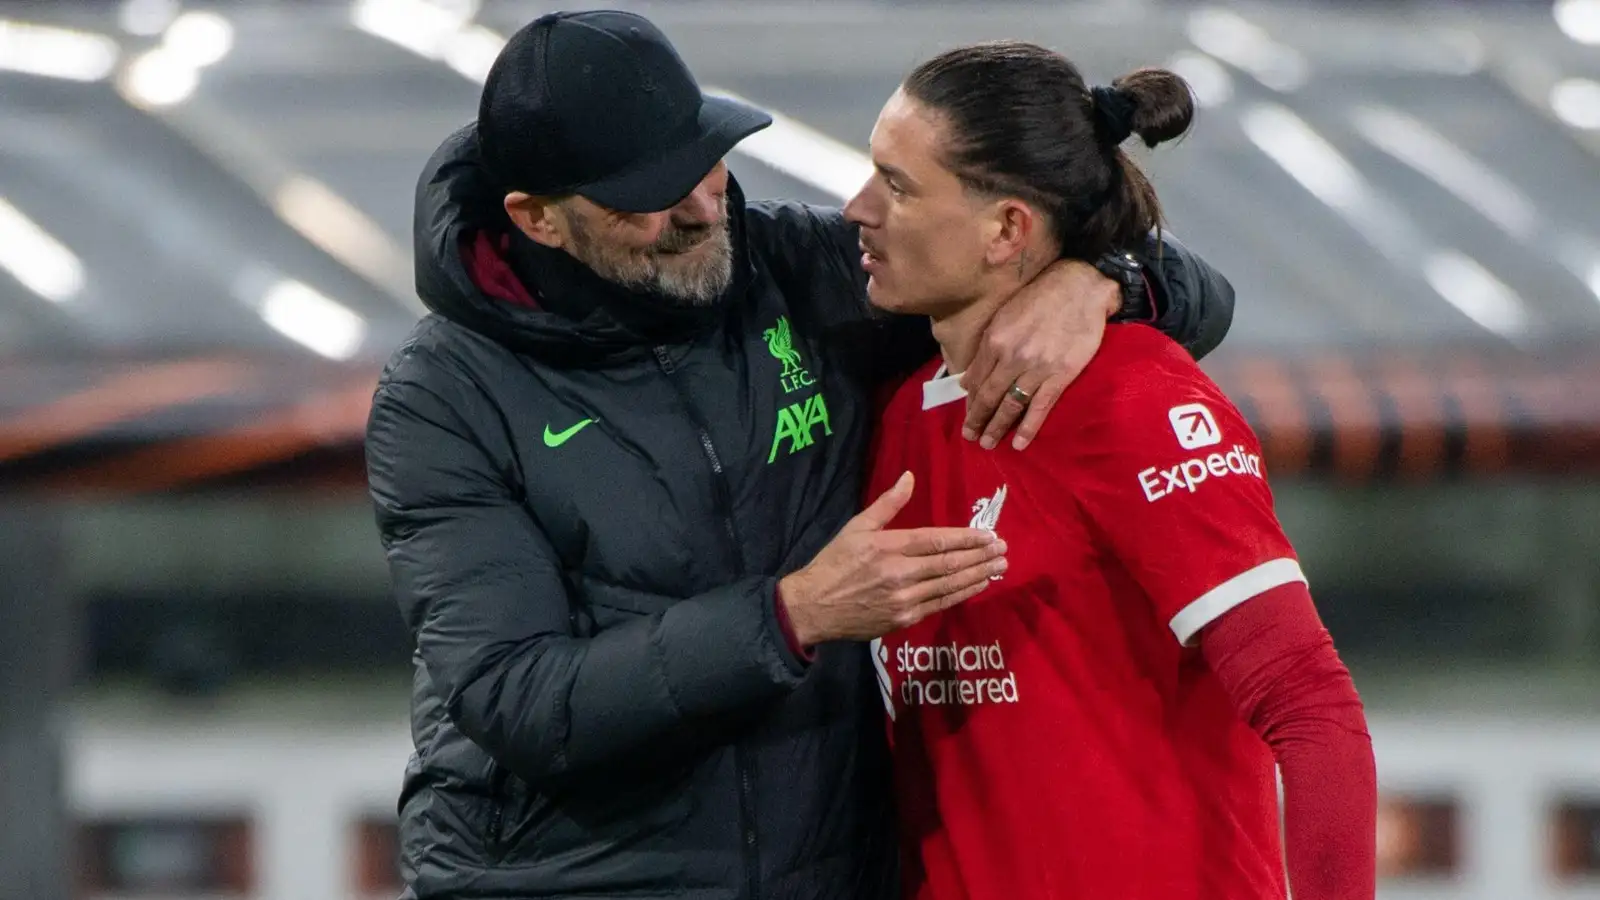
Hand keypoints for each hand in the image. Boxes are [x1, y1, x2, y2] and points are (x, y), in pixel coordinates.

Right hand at [779, 472, 1006, 645]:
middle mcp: (900, 574)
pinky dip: (962, 594)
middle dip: (980, 556)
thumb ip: (887, 503)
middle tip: (1003, 549)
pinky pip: (940, 604)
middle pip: (949, 563)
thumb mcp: (856, 527)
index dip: (966, 537)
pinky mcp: (905, 619)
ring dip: (978, 575)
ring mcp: (904, 599)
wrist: (813, 607)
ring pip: (950, 585)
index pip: (937, 540)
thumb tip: (910, 477)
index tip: (988, 534)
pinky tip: (977, 585)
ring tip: (999, 566)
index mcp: (889, 547)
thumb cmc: (835, 562)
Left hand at [961, 259, 1119, 450]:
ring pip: (1010, 405)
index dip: (970, 401)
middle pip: (988, 396)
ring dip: (997, 427)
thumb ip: (986, 347)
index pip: (976, 379)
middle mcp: (1012, 356)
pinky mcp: (1060, 375)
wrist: (1080, 287)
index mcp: (995, 339)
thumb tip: (967, 380)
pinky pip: (1039, 407)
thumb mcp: (1004, 315)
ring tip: (988, 443)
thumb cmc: (1040, 297)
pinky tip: (1019, 443)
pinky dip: (1027, 428)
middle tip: (970, 437)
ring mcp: (1036, 368)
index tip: (968, 415)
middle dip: (977, 419)